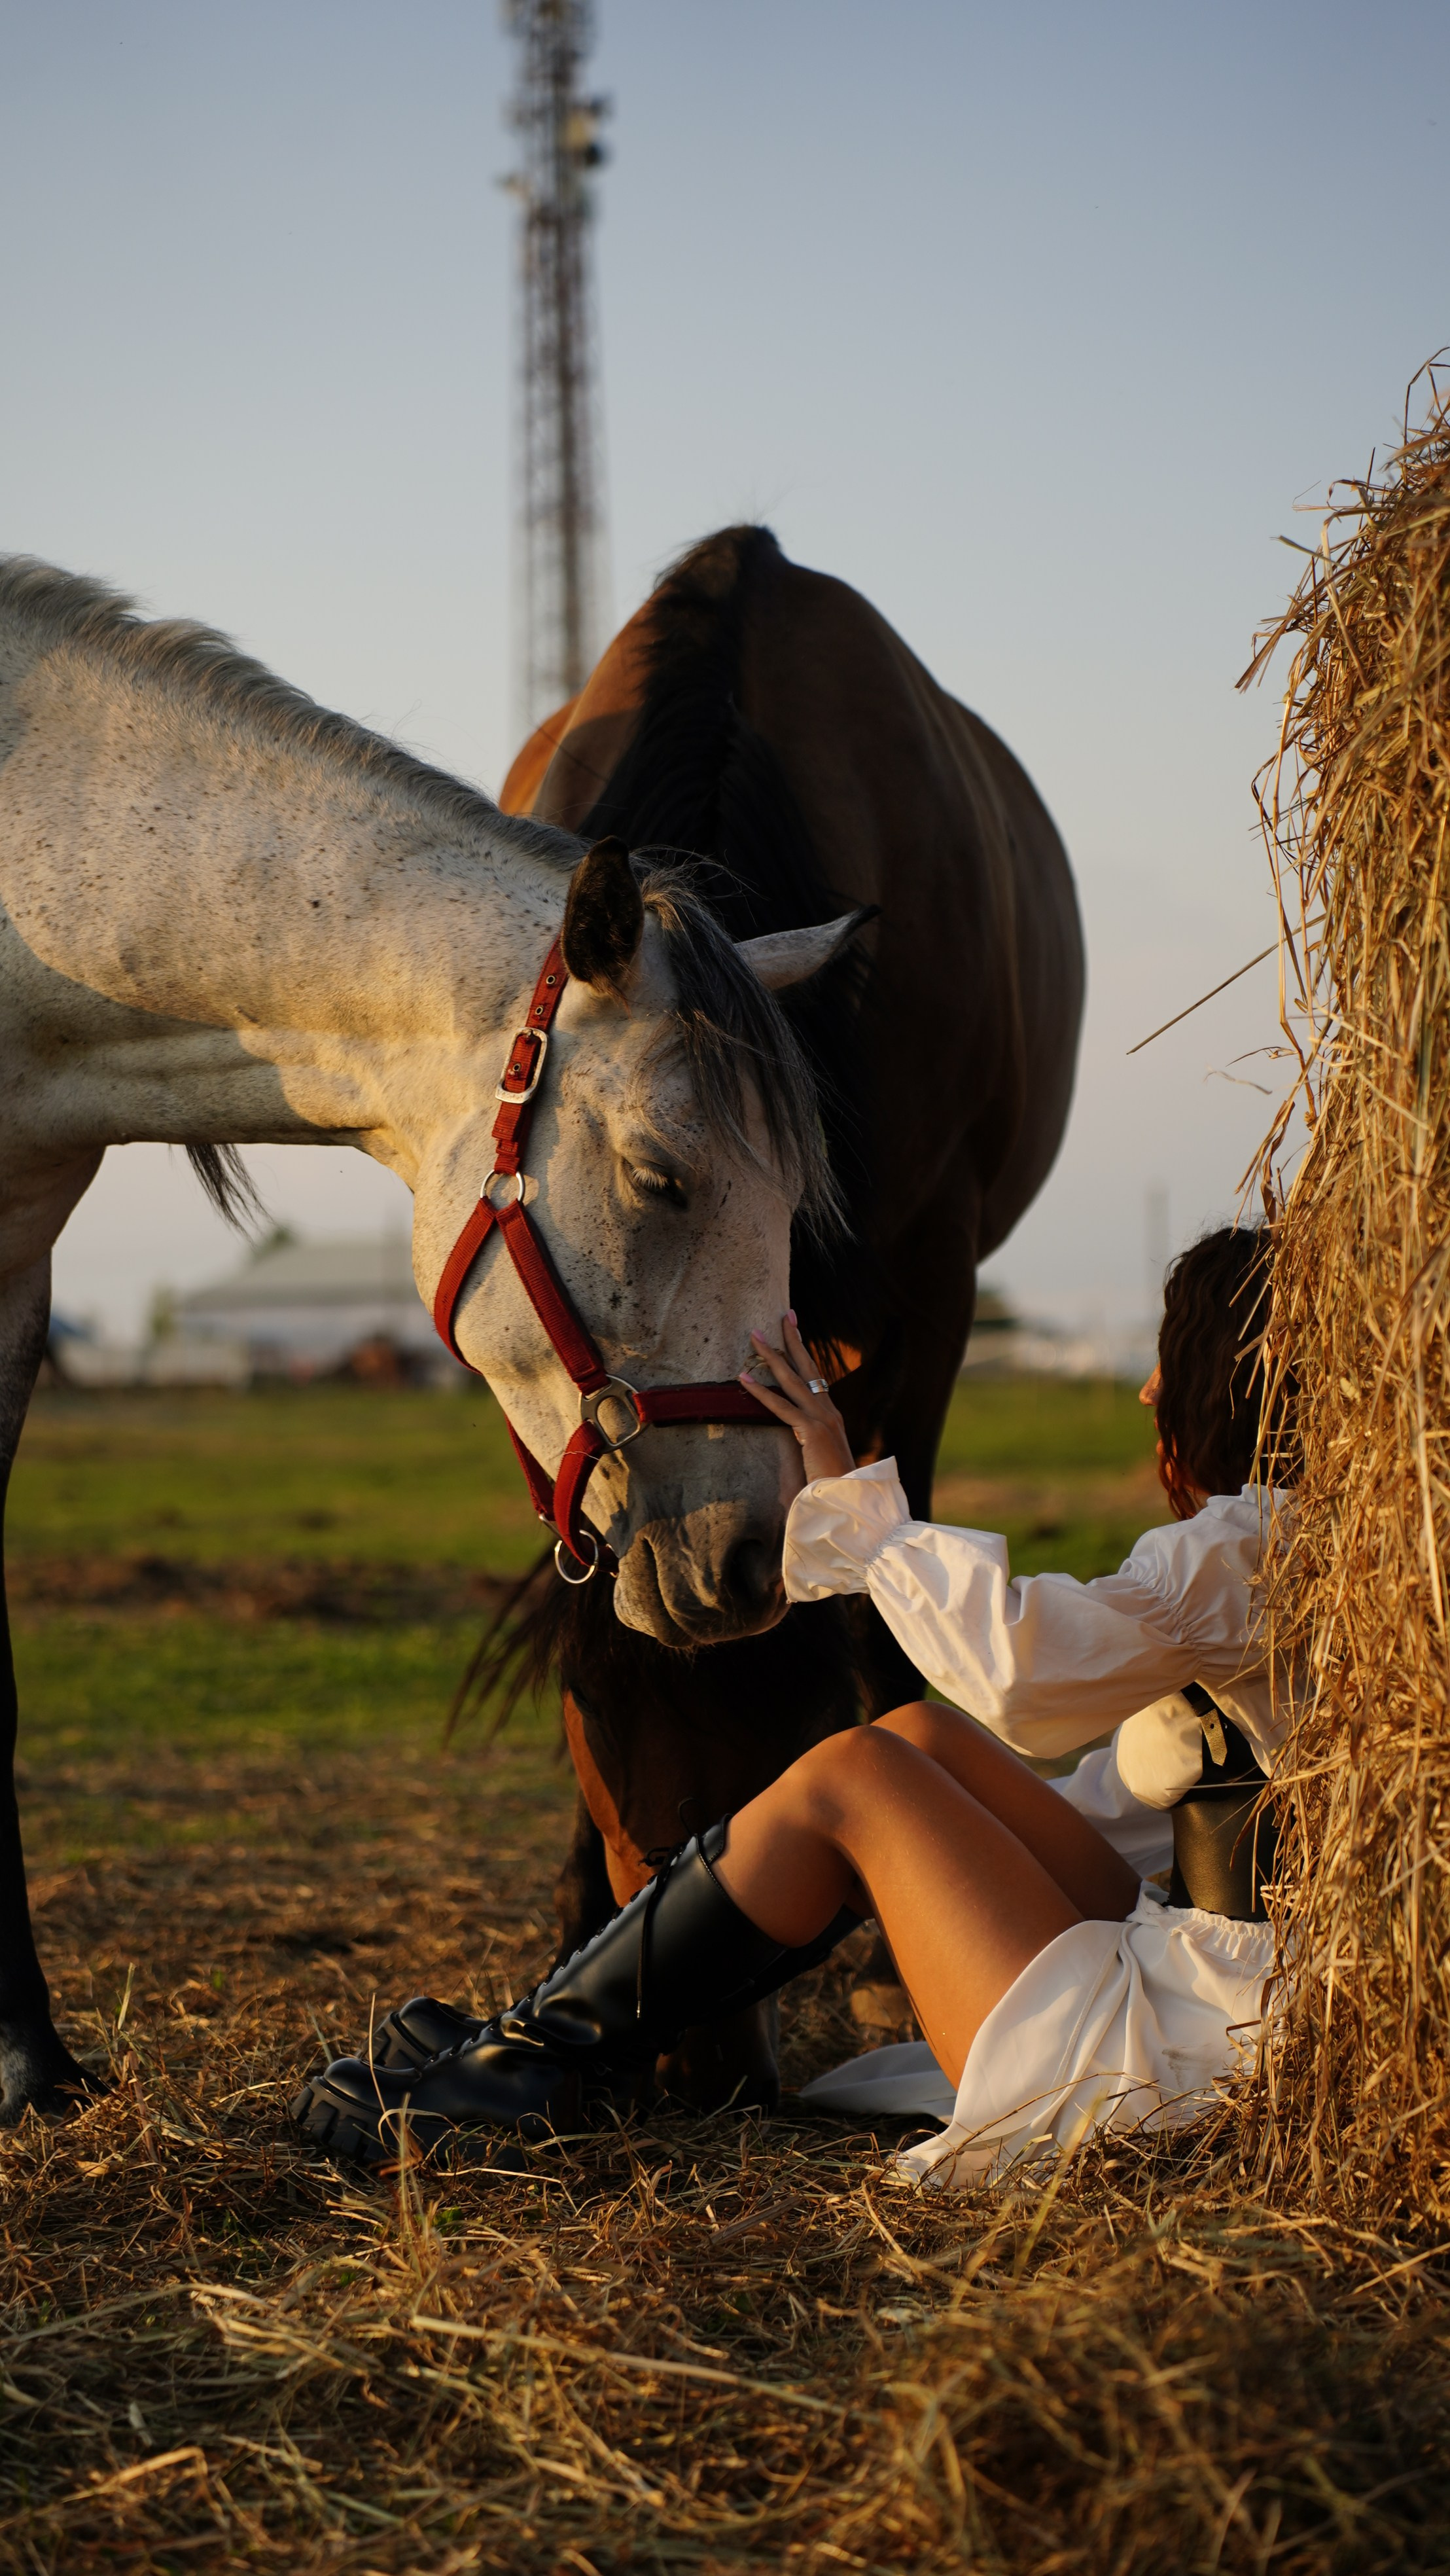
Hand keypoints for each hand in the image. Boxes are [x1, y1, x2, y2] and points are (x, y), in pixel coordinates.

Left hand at [741, 1311, 856, 1482]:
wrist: (849, 1499)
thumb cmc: (833, 1483)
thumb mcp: (821, 1455)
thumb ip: (810, 1441)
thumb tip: (797, 1436)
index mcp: (831, 1414)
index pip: (815, 1376)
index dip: (804, 1352)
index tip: (795, 1330)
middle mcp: (829, 1410)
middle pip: (808, 1367)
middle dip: (793, 1339)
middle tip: (784, 1315)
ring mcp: (822, 1419)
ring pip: (792, 1380)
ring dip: (770, 1355)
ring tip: (754, 1336)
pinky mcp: (811, 1431)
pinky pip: (781, 1407)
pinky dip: (760, 1392)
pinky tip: (743, 1378)